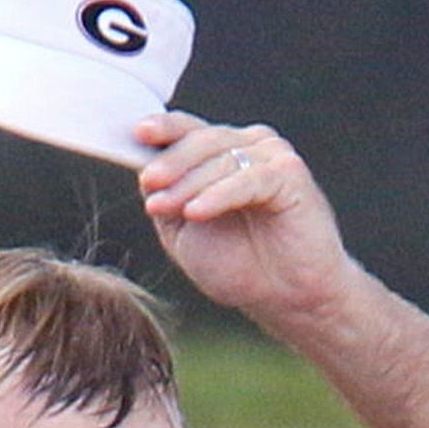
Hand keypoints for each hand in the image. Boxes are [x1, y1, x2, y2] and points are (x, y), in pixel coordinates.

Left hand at [135, 113, 364, 332]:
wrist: (287, 299)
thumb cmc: (241, 266)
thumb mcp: (184, 231)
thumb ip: (166, 198)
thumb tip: (144, 171)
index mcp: (222, 154)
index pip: (188, 129)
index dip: (164, 128)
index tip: (138, 134)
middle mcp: (249, 147)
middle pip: (201, 140)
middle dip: (171, 163)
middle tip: (148, 183)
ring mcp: (272, 158)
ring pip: (222, 159)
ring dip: (189, 184)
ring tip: (165, 209)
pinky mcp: (290, 175)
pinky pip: (248, 179)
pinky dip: (218, 195)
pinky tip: (196, 212)